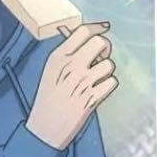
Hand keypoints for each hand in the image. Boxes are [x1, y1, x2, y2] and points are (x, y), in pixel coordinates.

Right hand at [25, 22, 117, 150]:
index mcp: (58, 57)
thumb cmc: (48, 97)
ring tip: (96, 78)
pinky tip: (99, 90)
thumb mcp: (50, 70)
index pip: (82, 31)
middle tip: (100, 56)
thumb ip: (67, 54)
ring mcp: (83, 82)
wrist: (44, 128)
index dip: (97, 28)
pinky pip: (112, 82)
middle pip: (100, 42)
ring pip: (109, 64)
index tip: (104, 28)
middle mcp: (71, 66)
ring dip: (106, 70)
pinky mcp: (92, 98)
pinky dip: (108, 85)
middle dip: (104, 48)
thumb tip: (89, 39)